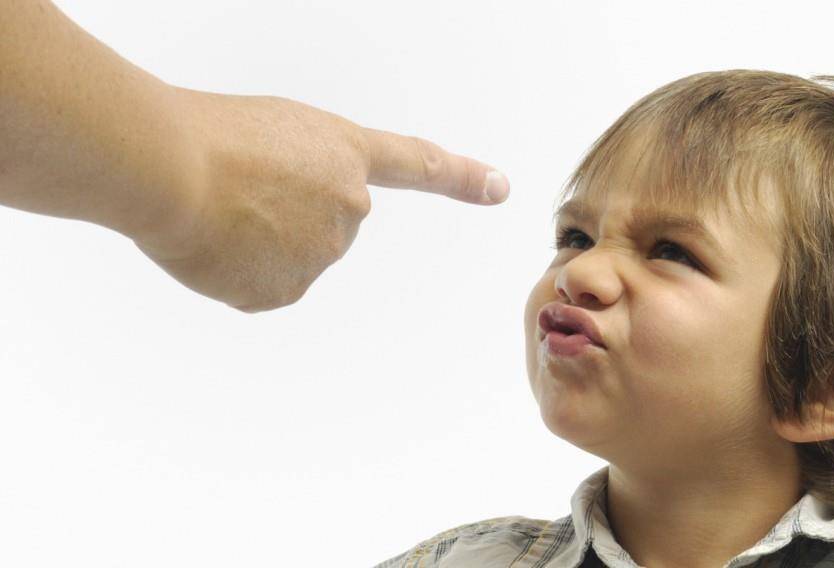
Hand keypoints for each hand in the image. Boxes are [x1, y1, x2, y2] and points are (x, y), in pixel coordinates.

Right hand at [131, 87, 508, 312]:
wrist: (170, 169)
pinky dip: (238, 272)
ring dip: (258, 242)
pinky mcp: (287, 291)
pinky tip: (216, 246)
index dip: (461, 177)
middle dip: (288, 214)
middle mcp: (350, 208)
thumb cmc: (208, 135)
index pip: (418, 165)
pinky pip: (263, 284)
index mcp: (346, 155)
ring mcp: (323, 253)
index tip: (500, 187)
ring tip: (220, 211)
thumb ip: (304, 175)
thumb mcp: (273, 134)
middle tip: (239, 191)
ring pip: (291, 256)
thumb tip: (291, 231)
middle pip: (326, 223)